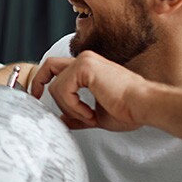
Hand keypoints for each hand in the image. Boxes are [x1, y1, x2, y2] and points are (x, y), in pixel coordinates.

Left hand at [29, 51, 149, 131]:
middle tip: (36, 98)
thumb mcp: (96, 116)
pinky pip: (63, 89)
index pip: (58, 69)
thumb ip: (77, 116)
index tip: (38, 96)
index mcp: (89, 69)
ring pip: (56, 86)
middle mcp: (86, 60)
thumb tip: (62, 121)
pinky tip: (90, 113)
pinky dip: (72, 106)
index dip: (43, 81)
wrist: (144, 106)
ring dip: (68, 108)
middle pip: (49, 65)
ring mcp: (85, 61)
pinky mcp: (85, 67)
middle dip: (38, 82)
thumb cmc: (129, 110)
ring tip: (88, 117)